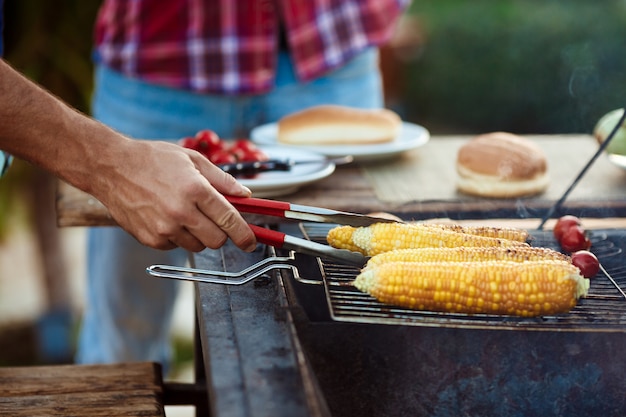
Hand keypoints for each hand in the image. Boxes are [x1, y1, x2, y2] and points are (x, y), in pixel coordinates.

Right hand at [93, 140, 256, 251]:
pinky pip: (176, 247)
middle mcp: (180, 211)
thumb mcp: (192, 159)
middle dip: (221, 233)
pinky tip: (168, 217)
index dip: (244, 234)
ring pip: (197, 246)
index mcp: (195, 190)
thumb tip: (245, 194)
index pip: (229, 219)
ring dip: (198, 235)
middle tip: (214, 220)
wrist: (110, 167)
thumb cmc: (152, 159)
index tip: (251, 242)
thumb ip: (222, 179)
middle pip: (216, 240)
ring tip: (185, 213)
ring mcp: (164, 228)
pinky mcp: (150, 239)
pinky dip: (178, 237)